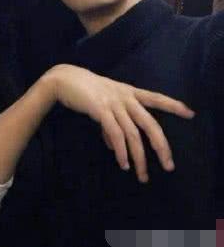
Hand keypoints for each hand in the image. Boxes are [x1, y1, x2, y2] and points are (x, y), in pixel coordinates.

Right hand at [47, 64, 194, 182]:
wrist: (64, 79)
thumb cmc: (85, 91)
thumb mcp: (103, 104)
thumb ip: (112, 124)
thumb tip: (116, 148)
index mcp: (128, 92)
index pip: (155, 97)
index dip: (173, 105)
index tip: (190, 113)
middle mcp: (125, 96)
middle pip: (150, 123)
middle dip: (161, 145)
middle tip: (168, 165)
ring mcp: (113, 103)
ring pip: (133, 133)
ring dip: (139, 157)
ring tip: (142, 175)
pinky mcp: (101, 109)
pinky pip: (115, 134)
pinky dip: (121, 151)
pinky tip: (123, 163)